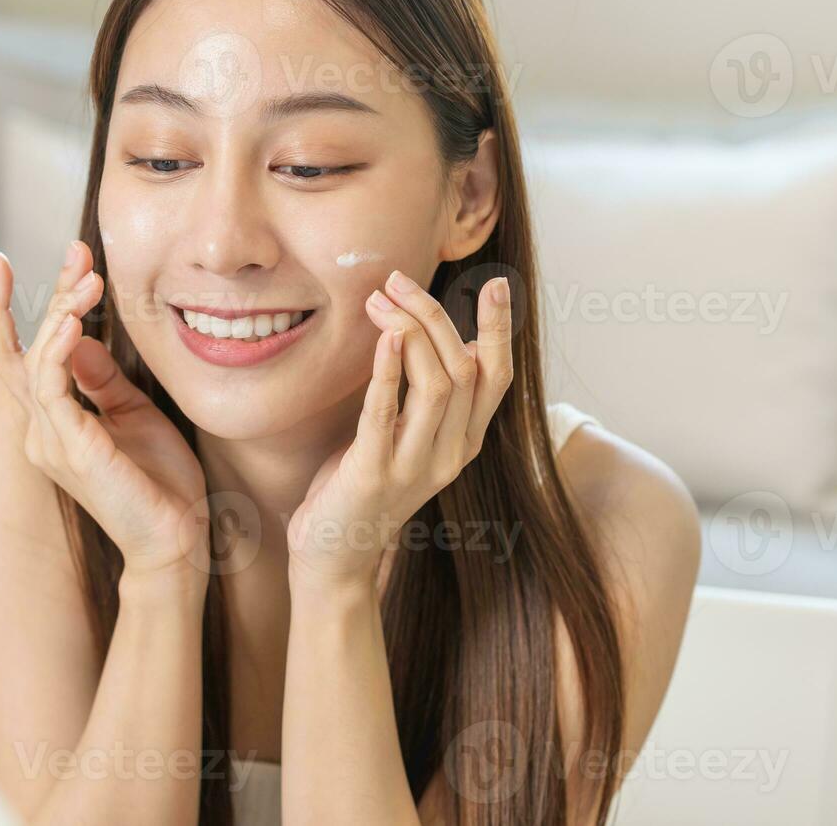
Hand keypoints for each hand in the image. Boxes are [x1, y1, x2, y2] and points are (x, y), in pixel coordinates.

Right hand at [0, 242, 208, 583]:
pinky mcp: (70, 449)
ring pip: (37, 360)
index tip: (2, 259)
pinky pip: (53, 387)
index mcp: (53, 421)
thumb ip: (103, 378)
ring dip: (61, 313)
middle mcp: (40, 430)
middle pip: (24, 348)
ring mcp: (50, 441)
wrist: (176, 538)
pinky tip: (77, 321)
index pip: (17, 354)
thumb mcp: (134, 413)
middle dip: (48, 293)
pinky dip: (59, 349)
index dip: (6, 307)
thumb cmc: (160, 481)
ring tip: (88, 281)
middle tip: (76, 252)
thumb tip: (83, 335)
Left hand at [287, 269, 513, 587]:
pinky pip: (385, 414)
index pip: (498, 377)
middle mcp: (450, 453)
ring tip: (380, 300)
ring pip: (437, 385)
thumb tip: (443, 334)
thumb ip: (426, 394)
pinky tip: (382, 337)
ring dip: (409, 332)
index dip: (499, 330)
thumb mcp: (407, 435)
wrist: (336, 556)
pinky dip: (387, 371)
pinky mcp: (373, 473)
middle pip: (464, 369)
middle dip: (434, 314)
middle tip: (398, 280)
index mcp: (465, 441)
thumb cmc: (365, 483)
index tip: (497, 285)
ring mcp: (415, 466)